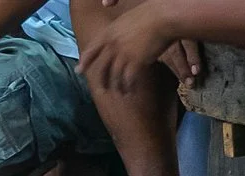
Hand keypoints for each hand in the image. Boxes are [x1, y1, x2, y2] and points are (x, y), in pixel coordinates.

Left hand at [78, 4, 197, 92]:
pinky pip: (128, 80)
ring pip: (114, 77)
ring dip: (117, 87)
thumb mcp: (127, 17)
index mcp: (108, 33)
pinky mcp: (135, 62)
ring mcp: (123, 54)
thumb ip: (118, 28)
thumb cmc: (152, 13)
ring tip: (121, 93)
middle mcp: (112, 45)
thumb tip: (111, 19)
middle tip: (101, 89)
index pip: (91, 50)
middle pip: (101, 68)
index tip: (79, 71)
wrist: (165, 17)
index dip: (84, 62)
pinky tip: (131, 91)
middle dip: (100, 80)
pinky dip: (129, 87)